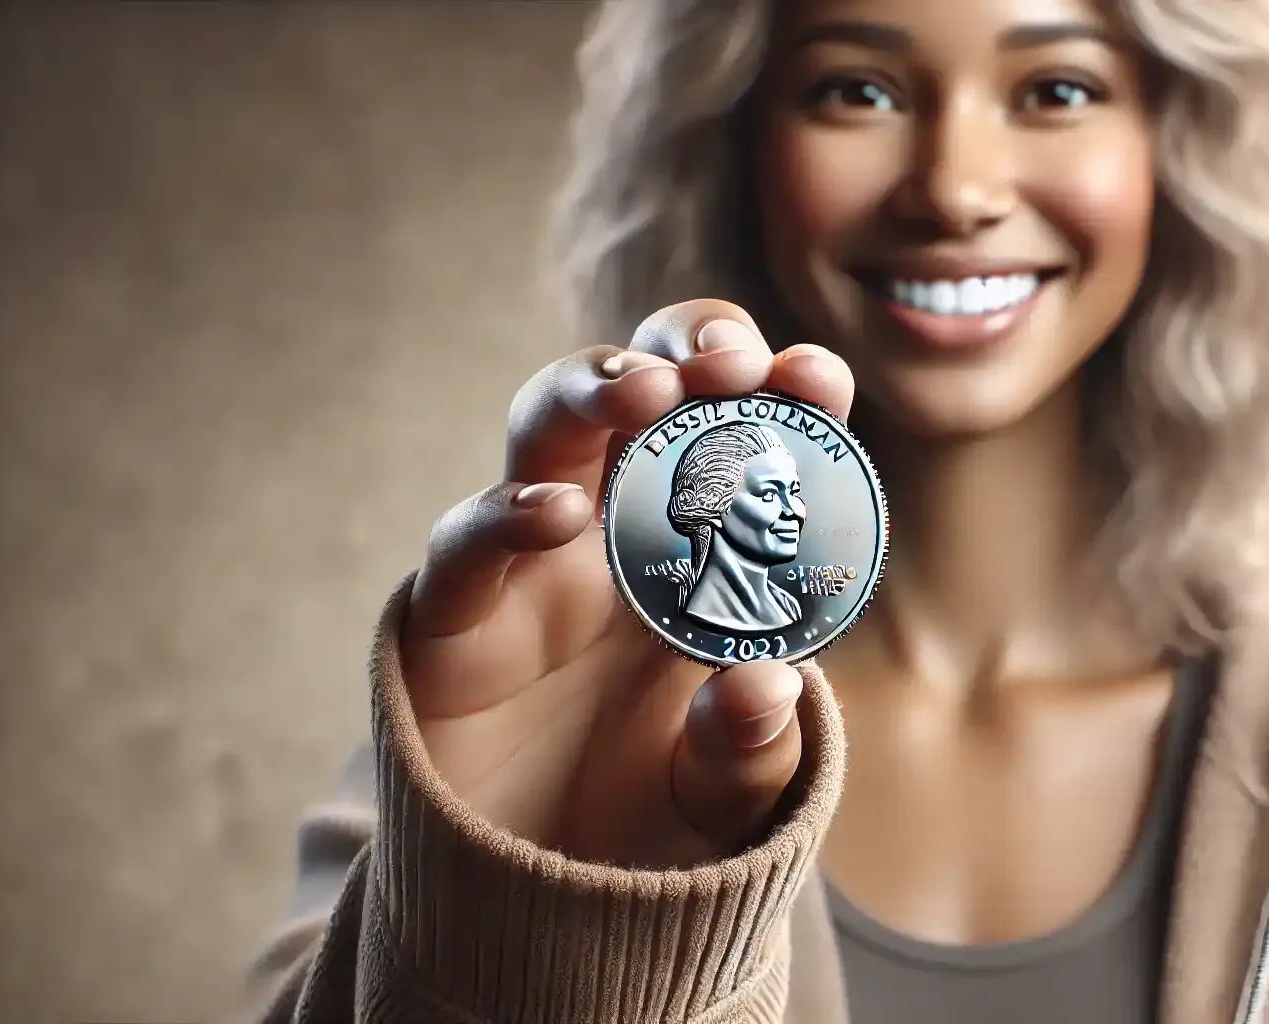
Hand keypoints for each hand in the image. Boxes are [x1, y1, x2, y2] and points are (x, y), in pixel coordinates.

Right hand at [399, 300, 853, 868]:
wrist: (536, 915)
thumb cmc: (644, 830)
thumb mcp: (725, 803)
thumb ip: (752, 750)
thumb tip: (768, 685)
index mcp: (702, 554)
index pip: (744, 440)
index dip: (779, 394)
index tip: (817, 378)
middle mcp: (614, 533)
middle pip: (641, 391)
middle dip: (683, 348)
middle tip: (730, 361)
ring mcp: (528, 565)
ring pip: (544, 430)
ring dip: (591, 388)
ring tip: (645, 390)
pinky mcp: (451, 619)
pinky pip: (464, 546)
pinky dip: (502, 517)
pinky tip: (553, 515)